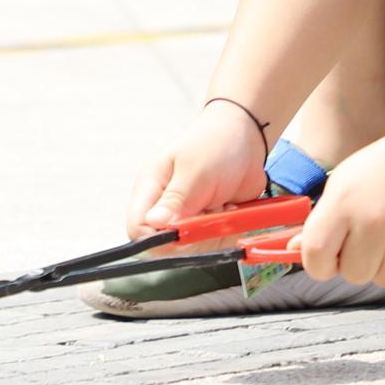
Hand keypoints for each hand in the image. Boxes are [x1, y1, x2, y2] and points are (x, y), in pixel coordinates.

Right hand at [123, 101, 271, 240]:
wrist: (247, 136)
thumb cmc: (216, 143)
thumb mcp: (195, 170)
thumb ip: (175, 199)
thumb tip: (154, 222)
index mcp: (150, 188)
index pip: (138, 229)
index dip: (159, 238)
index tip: (184, 229)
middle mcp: (164, 206)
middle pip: (166, 245)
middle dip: (193, 234)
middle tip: (211, 210)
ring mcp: (186, 215)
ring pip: (192, 247)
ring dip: (212, 231)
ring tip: (222, 204)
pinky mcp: (205, 221)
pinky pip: (212, 242)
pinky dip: (225, 231)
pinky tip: (230, 208)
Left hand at [294, 130, 384, 286]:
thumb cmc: (379, 172)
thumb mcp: (340, 186)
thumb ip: (318, 222)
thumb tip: (293, 252)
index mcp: (344, 204)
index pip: (316, 256)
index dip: (317, 263)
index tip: (326, 256)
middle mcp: (374, 223)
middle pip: (351, 275)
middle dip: (354, 262)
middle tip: (364, 237)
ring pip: (382, 281)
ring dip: (382, 265)